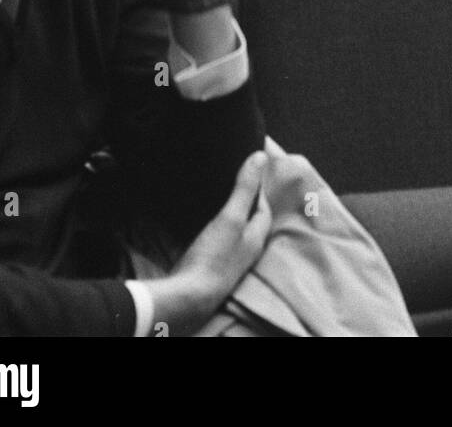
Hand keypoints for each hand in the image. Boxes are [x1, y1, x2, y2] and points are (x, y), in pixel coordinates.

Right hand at [149, 151, 271, 334]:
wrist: (188, 295)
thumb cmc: (214, 256)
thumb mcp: (231, 217)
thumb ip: (245, 188)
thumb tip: (261, 157)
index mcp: (256, 237)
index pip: (262, 206)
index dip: (256, 187)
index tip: (246, 169)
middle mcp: (246, 249)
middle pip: (248, 218)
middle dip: (241, 199)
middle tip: (229, 179)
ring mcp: (228, 258)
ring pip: (231, 229)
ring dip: (225, 213)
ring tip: (213, 195)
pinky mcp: (210, 263)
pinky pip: (215, 239)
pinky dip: (211, 226)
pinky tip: (199, 220)